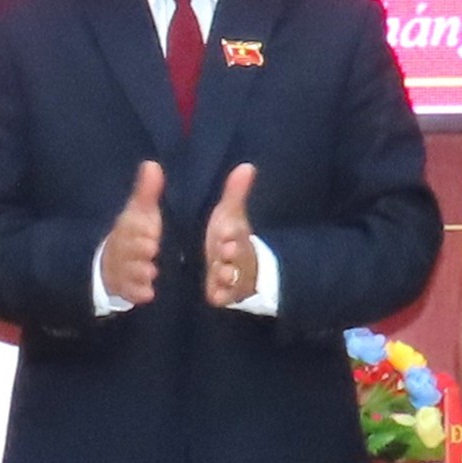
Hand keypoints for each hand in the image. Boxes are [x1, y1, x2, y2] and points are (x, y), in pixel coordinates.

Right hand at [100, 160, 164, 306]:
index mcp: (127, 228)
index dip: (139, 229)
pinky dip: (138, 293)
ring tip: (150, 271)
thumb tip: (152, 164)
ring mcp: (122, 270)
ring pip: (130, 272)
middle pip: (129, 249)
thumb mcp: (139, 212)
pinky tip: (148, 293)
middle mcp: (122, 249)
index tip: (152, 230)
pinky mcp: (125, 288)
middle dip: (138, 250)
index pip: (130, 227)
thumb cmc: (133, 234)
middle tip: (151, 248)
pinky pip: (130, 292)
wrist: (112, 263)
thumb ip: (147, 191)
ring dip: (139, 272)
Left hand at [201, 164, 260, 308]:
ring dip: (228, 275)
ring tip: (220, 273)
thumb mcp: (230, 214)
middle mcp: (236, 256)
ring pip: (233, 277)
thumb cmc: (229, 236)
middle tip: (224, 252)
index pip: (238, 232)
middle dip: (232, 254)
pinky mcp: (225, 293)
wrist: (241, 268)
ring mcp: (232, 276)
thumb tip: (247, 166)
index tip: (225, 232)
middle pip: (238, 256)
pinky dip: (221, 295)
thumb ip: (236, 192)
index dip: (233, 233)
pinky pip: (224, 296)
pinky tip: (214, 295)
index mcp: (236, 235)